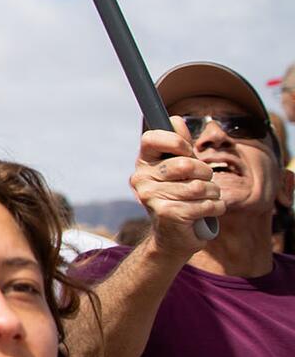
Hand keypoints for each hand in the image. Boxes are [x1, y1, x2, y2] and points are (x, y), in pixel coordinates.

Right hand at [130, 120, 223, 257]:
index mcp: (143, 163)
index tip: (187, 152)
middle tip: (205, 181)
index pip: (151, 138)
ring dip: (213, 193)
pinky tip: (207, 213)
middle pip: (185, 164)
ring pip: (200, 186)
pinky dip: (215, 208)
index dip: (176, 142)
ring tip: (207, 199)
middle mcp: (141, 179)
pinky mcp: (168, 214)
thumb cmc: (180, 197)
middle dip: (205, 173)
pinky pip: (206, 204)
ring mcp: (151, 198)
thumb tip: (176, 119)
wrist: (173, 238)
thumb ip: (180, 145)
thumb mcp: (180, 169)